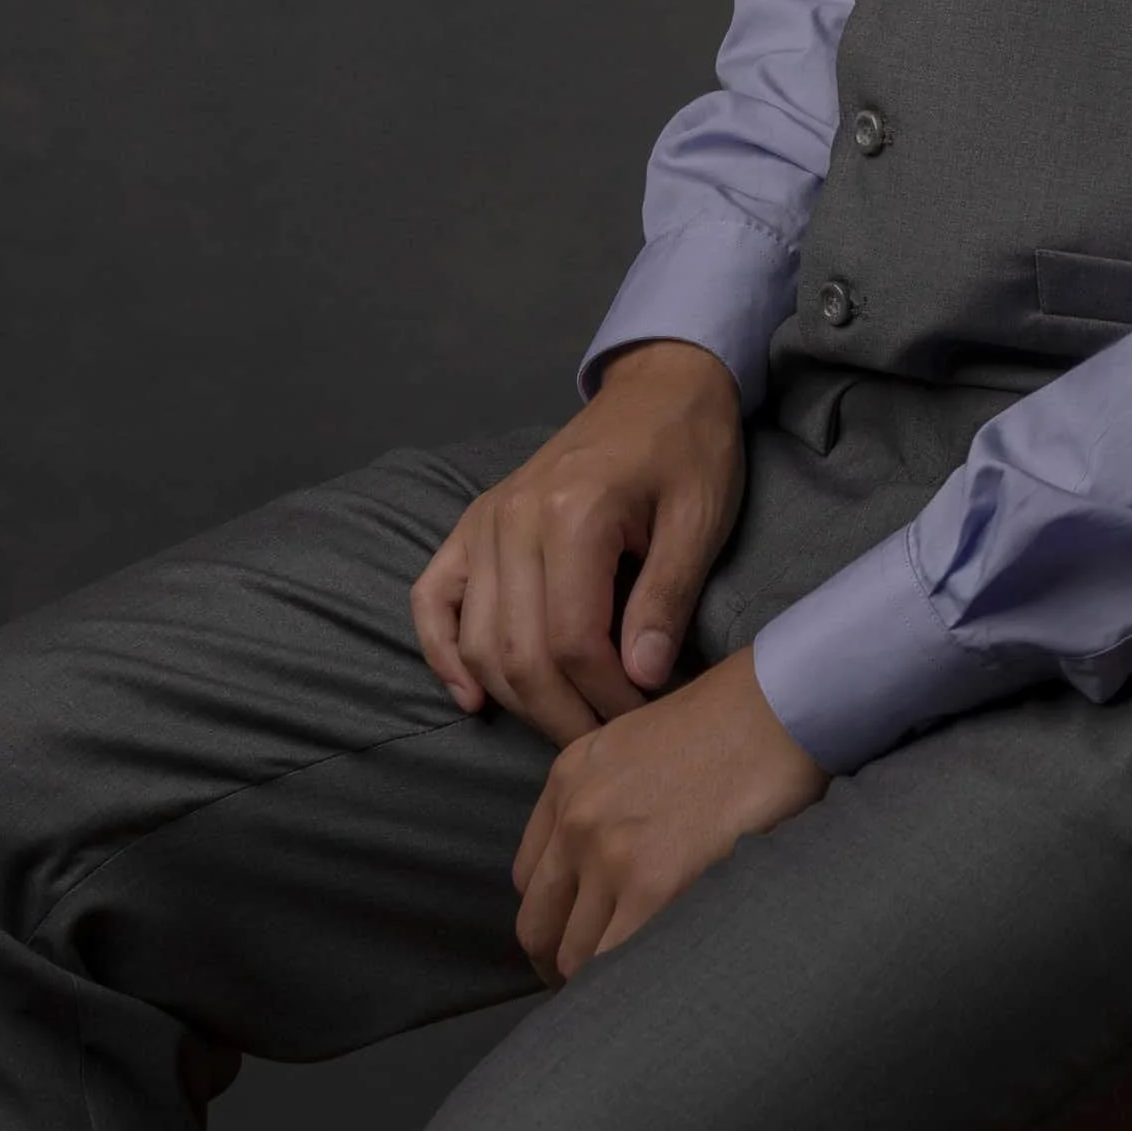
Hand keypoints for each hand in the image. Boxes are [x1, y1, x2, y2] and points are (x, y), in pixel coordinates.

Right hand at [410, 340, 745, 744]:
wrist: (659, 385)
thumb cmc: (689, 449)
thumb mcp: (699, 519)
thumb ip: (666, 599)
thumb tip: (642, 680)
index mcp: (571, 512)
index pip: (574, 640)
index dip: (607, 697)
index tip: (645, 722)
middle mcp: (512, 517)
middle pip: (519, 651)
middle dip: (562, 715)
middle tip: (606, 745)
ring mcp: (485, 519)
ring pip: (477, 639)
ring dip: (515, 698)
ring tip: (564, 727)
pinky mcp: (473, 523)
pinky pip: (432, 597)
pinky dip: (442, 652)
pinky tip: (473, 697)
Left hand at [512, 645, 827, 979]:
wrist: (783, 706)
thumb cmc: (733, 722)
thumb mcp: (637, 742)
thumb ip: (605, 799)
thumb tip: (608, 866)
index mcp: (568, 781)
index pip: (529, 883)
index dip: (555, 923)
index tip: (581, 942)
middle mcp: (577, 820)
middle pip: (540, 929)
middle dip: (562, 968)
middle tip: (600, 992)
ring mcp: (611, 856)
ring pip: (575, 960)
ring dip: (600, 987)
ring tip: (636, 996)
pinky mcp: (657, 887)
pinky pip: (618, 966)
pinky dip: (629, 989)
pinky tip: (655, 992)